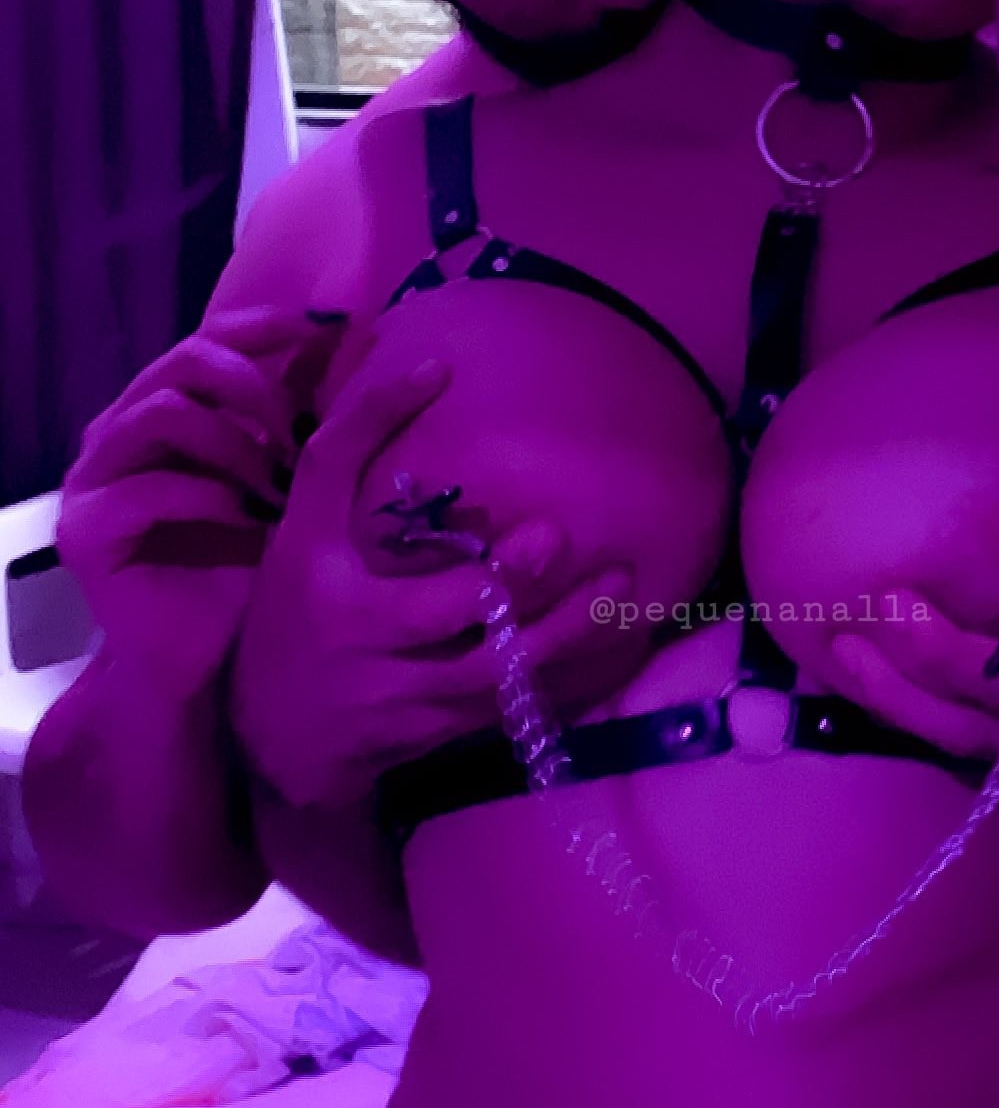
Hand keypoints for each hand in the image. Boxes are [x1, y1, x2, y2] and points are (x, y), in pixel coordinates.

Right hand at [55, 309, 343, 699]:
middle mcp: (123, 430)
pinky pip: (147, 491)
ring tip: (282, 489)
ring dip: (237, 445)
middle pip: (186, 361)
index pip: (212, 339)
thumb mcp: (290, 488)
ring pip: (164, 414)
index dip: (270, 326)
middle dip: (259, 389)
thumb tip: (364, 357)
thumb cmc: (252, 574)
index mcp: (169, 410)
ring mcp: (96, 477)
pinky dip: (208, 499)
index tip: (336, 327)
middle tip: (306, 436)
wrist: (209, 664)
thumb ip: (303, 426)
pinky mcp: (85, 530)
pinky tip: (251, 524)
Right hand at [230, 360, 633, 810]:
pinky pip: (506, 699)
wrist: (274, 740)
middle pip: (444, 607)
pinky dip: (556, 670)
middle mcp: (361, 637)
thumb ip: (349, 454)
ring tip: (616, 585)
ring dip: (558, 629)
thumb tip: (430, 367)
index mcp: (321, 568)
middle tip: (558, 534)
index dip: (376, 420)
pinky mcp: (437, 730)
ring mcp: (402, 694)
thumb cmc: (296, 615)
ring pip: (491, 665)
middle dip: (506, 577)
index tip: (437, 370)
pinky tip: (605, 637)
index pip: (335, 477)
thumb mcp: (303, 536)